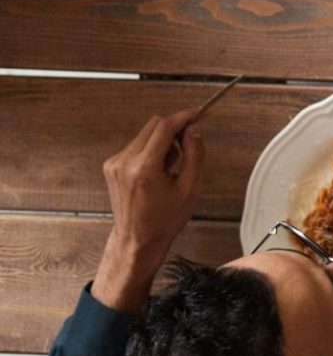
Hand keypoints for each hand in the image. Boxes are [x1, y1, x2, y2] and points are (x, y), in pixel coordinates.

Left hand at [94, 108, 207, 311]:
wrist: (137, 240)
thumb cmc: (163, 220)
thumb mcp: (190, 188)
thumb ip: (195, 153)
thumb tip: (195, 130)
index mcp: (144, 168)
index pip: (164, 126)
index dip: (184, 117)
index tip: (198, 115)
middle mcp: (125, 162)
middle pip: (154, 125)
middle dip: (174, 129)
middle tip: (188, 144)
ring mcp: (115, 164)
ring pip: (145, 134)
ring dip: (162, 141)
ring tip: (171, 166)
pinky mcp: (111, 167)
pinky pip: (136, 145)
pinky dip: (151, 149)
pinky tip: (158, 170)